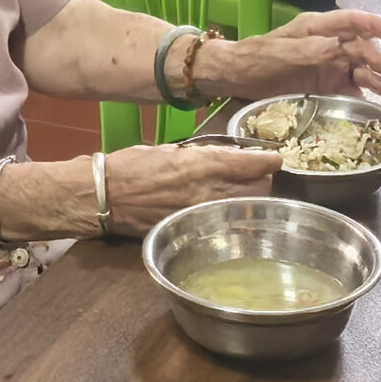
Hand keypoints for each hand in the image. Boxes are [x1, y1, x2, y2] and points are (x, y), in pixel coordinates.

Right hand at [101, 139, 281, 231]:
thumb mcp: (170, 151)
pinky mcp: (191, 230)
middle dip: (263, 182)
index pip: (252, 164)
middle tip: (259, 176)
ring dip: (250, 200)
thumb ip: (201, 156)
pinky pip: (222, 222)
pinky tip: (224, 211)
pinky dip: (229, 215)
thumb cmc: (131, 166)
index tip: (277, 158)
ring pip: (244, 208)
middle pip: (258, 189)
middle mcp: (208, 191)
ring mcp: (201, 214)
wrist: (104, 196)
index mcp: (203, 164)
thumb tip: (225, 159)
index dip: (270, 160)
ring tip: (245, 194)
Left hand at [204, 10, 380, 105]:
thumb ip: (314, 50)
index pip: (352, 21)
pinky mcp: (326, 85)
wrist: (237, 77)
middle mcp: (329, 44)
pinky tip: (380, 108)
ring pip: (362, 71)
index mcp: (319, 27)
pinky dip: (366, 97)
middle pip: (363, 50)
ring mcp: (329, 65)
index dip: (375, 24)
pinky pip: (351, 89)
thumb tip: (341, 48)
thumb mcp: (285, 52)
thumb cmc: (259, 59)